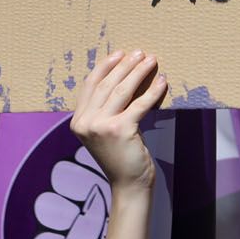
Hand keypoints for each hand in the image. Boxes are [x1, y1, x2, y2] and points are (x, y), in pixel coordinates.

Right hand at [70, 50, 167, 193]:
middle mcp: (85, 122)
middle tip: (140, 53)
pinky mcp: (120, 130)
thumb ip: (104, 110)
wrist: (128, 185)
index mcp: (77, 121)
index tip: (120, 54)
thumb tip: (123, 78)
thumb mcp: (104, 131)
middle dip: (125, 66)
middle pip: (106, 85)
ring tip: (151, 61)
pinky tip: (162, 82)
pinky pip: (139, 104)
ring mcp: (100, 126)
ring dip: (138, 72)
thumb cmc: (120, 157)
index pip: (90, 86)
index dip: (105, 67)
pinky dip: (152, 91)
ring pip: (121, 91)